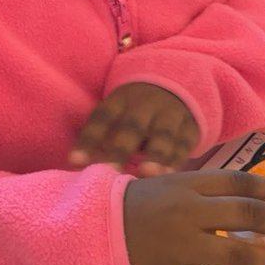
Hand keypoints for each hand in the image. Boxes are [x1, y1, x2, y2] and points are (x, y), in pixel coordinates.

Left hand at [70, 83, 198, 175]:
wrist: (177, 86)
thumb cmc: (135, 111)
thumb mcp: (117, 111)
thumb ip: (99, 136)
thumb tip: (75, 165)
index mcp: (121, 100)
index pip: (102, 118)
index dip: (88, 139)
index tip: (75, 162)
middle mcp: (146, 105)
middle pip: (132, 126)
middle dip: (120, 149)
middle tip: (110, 171)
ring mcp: (170, 116)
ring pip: (163, 135)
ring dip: (156, 155)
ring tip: (148, 174)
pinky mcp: (190, 129)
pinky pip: (184, 145)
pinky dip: (176, 162)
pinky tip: (169, 179)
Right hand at [123, 170, 264, 264]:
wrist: (94, 231)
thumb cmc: (140, 206)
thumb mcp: (173, 186)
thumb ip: (209, 192)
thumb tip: (257, 202)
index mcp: (189, 185)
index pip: (241, 183)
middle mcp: (187, 212)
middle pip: (247, 214)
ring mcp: (178, 246)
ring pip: (234, 253)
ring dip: (264, 259)